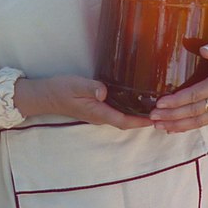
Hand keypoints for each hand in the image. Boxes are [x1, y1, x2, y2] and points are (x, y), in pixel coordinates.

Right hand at [13, 75, 153, 128]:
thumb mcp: (75, 85)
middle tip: (162, 112)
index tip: (156, 118)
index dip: (141, 121)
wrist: (44, 96)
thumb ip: (90, 88)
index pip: (124, 121)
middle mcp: (100, 116)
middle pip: (126, 122)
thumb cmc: (60, 90)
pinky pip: (116, 112)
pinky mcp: (96, 108)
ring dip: (137, 115)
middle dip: (143, 120)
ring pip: (122, 117)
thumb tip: (104, 91)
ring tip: (153, 106)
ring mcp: (98, 114)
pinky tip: (135, 100)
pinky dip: (128, 109)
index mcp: (98, 113)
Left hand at [147, 35, 207, 132]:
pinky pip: (202, 123)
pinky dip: (186, 127)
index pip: (195, 95)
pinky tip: (171, 129)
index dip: (177, 101)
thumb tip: (204, 50)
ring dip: (176, 125)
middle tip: (153, 117)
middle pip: (193, 111)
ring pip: (197, 121)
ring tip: (158, 126)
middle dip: (172, 116)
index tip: (159, 103)